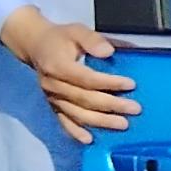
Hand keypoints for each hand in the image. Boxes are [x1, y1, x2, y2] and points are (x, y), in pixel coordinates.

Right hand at [0, 6, 137, 144]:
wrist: (35, 46)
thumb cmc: (59, 38)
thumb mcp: (76, 31)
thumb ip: (92, 40)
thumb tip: (108, 51)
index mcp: (58, 66)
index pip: (87, 78)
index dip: (109, 83)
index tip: (130, 84)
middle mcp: (53, 85)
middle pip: (85, 99)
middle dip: (112, 106)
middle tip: (134, 109)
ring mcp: (52, 98)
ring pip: (77, 113)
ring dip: (101, 121)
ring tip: (122, 125)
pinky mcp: (52, 105)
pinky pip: (63, 122)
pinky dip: (76, 132)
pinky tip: (89, 140)